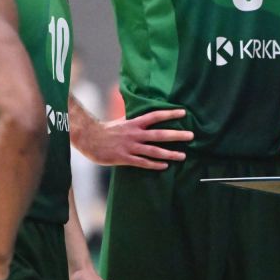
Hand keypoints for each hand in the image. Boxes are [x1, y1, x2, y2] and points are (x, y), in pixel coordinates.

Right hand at [77, 108, 193, 169]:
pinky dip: (154, 164)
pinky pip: (142, 162)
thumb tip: (144, 114)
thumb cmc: (105, 130)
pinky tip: (165, 166)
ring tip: (182, 155)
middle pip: (159, 134)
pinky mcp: (124, 158)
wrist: (88, 138)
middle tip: (191, 135)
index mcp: (134, 123)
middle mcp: (134, 134)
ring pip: (154, 151)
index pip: (155, 116)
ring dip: (169, 153)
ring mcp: (130, 147)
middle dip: (176, 135)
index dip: (169, 114)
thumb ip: (133, 119)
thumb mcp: (121, 121)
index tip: (183, 112)